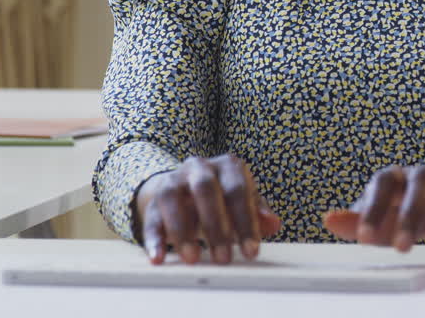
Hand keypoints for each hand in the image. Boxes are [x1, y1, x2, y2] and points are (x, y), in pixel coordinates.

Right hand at [133, 154, 281, 264]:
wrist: (184, 187)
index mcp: (227, 166)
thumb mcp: (243, 201)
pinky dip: (154, 239)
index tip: (251, 251)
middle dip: (215, 225)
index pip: (238, 191)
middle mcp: (199, 167)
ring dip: (182, 231)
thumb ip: (258, 212)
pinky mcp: (153, 200)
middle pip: (205, 189)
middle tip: (223, 258)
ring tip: (193, 259)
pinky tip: (158, 257)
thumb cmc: (222, 198)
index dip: (246, 222)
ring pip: (173, 199)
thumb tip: (273, 224)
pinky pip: (151, 217)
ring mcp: (173, 180)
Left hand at [322, 166, 424, 253]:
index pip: (382, 184)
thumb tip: (328, 219)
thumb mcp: (384, 222)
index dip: (373, 209)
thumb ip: (358, 223)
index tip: (365, 239)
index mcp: (398, 179)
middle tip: (403, 247)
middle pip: (418, 182)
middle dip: (409, 214)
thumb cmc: (409, 214)